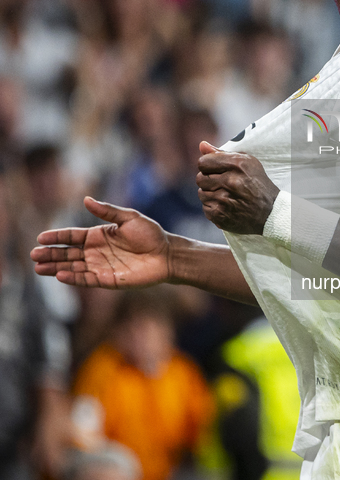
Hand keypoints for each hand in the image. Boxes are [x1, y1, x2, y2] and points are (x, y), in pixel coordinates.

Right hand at [30, 197, 171, 287]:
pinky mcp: (108, 280)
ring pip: (73, 267)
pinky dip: (73, 278)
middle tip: (33, 255)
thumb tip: (85, 199)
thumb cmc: (150, 234)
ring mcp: (101, 266)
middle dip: (50, 254)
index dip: (56, 237)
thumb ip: (107, 211)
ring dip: (56, 267)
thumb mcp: (129, 217)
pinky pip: (86, 279)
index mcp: (98, 235)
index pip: (72, 236)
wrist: (167, 254)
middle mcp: (96, 251)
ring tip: (39, 268)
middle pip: (67, 253)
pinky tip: (60, 275)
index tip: (40, 237)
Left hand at [197, 142, 278, 234]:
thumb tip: (202, 144)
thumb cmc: (258, 184)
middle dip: (209, 180)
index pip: (203, 162)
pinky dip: (214, 207)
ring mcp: (224, 201)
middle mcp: (230, 182)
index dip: (208, 166)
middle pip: (200, 178)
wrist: (270, 212)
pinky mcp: (220, 216)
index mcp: (237, 165)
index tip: (215, 170)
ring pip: (201, 193)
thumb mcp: (247, 162)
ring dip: (211, 194)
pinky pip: (205, 208)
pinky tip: (227, 206)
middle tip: (222, 184)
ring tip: (226, 196)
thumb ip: (222, 153)